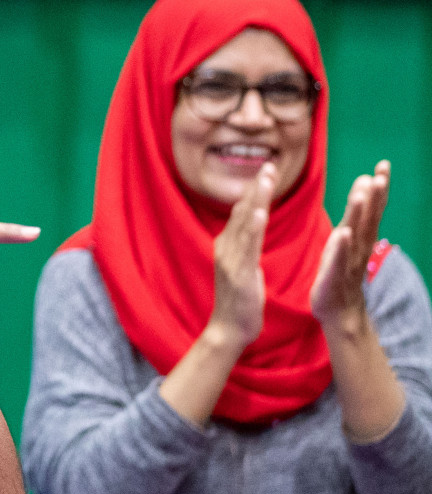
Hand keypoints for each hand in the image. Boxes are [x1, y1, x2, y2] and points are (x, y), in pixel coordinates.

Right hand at [208, 163, 273, 348]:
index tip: (266, 170)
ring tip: (265, 179)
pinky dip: (252, 227)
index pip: (241, 211)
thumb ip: (247, 243)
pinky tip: (259, 212)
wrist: (230, 329)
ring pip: (244, 223)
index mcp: (228, 245)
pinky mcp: (238, 272)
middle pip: (241, 211)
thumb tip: (252, 223)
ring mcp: (230, 259)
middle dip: (255, 187)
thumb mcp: (243, 266)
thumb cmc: (240, 300)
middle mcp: (225, 247)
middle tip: (268, 165)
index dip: (253, 190)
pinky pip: (247, 246)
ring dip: (255, 199)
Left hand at [311, 160, 389, 334]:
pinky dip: (341, 247)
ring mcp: (347, 262)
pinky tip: (344, 234)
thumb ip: (356, 214)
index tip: (383, 165)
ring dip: (359, 214)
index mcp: (358, 236)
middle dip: (375, 196)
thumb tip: (363, 183)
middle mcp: (357, 247)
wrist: (339, 311)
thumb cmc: (340, 271)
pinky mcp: (332, 277)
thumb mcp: (346, 239)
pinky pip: (337, 260)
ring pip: (355, 235)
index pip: (372, 209)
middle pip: (369, 218)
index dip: (379, 188)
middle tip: (380, 173)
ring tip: (362, 193)